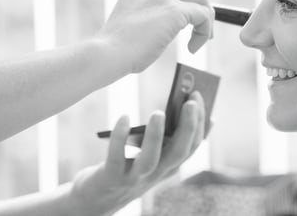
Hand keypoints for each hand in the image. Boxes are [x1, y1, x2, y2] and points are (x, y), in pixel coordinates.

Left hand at [69, 92, 206, 215]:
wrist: (97, 199)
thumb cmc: (126, 167)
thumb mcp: (151, 154)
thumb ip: (166, 137)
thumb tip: (182, 108)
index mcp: (168, 165)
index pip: (192, 147)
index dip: (199, 123)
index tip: (198, 97)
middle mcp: (155, 174)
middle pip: (178, 153)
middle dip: (188, 127)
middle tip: (191, 101)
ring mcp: (134, 178)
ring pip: (150, 160)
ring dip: (156, 137)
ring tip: (159, 113)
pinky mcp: (111, 178)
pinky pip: (116, 158)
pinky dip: (120, 138)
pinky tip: (124, 117)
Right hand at [96, 0, 213, 74]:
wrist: (106, 54)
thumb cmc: (115, 49)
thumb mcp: (131, 21)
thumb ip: (151, 12)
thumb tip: (179, 20)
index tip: (184, 4)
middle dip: (199, 5)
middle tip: (199, 29)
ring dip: (206, 18)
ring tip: (199, 39)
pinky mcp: (173, 11)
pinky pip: (203, 14)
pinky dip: (204, 31)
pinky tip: (192, 48)